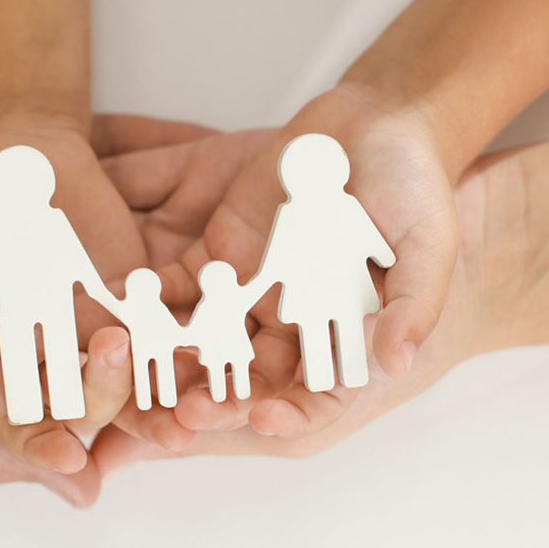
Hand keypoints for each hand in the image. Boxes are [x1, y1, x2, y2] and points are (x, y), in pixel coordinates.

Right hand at [0, 87, 100, 505]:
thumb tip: (81, 490)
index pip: (52, 406)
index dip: (90, 408)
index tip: (120, 413)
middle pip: (74, 338)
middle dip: (104, 349)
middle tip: (121, 343)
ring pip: (72, 267)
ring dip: (107, 280)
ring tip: (137, 291)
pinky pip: (47, 198)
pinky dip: (79, 207)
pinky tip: (117, 208)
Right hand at [0, 125, 274, 450]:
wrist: (29, 150)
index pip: (13, 414)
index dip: (36, 441)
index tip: (66, 456)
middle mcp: (48, 353)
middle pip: (81, 404)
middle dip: (110, 412)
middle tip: (131, 397)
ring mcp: (94, 328)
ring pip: (130, 383)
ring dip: (159, 407)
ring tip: (191, 421)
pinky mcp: (135, 299)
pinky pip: (162, 333)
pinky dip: (185, 350)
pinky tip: (215, 362)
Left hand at [157, 83, 458, 440]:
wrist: (376, 128)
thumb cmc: (414, 187)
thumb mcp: (427, 244)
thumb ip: (412, 303)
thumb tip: (397, 360)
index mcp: (344, 340)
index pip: (318, 397)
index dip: (294, 414)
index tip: (267, 420)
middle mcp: (292, 328)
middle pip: (251, 383)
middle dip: (220, 401)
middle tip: (186, 414)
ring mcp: (250, 295)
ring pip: (206, 345)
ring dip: (175, 365)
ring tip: (144, 378)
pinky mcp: (216, 257)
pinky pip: (178, 289)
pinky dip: (151, 305)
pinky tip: (121, 313)